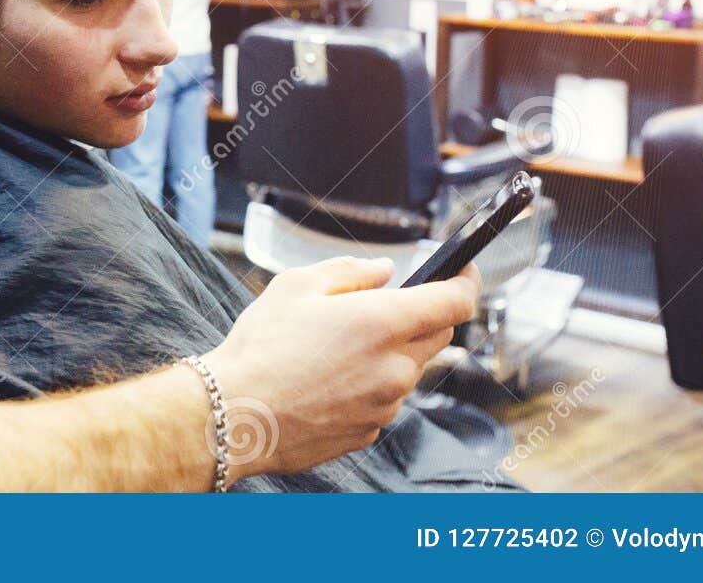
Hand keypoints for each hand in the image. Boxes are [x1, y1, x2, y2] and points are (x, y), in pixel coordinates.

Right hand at [202, 256, 479, 482]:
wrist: (235, 415)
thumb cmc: (261, 348)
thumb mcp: (296, 286)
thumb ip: (350, 272)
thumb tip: (384, 271)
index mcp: (382, 322)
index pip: (454, 302)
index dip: (466, 281)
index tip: (463, 271)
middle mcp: (395, 367)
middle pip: (438, 335)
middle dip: (422, 316)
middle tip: (379, 308)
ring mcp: (386, 404)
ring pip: (409, 369)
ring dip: (390, 353)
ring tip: (335, 350)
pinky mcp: (370, 431)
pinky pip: (385, 399)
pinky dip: (370, 385)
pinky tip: (326, 381)